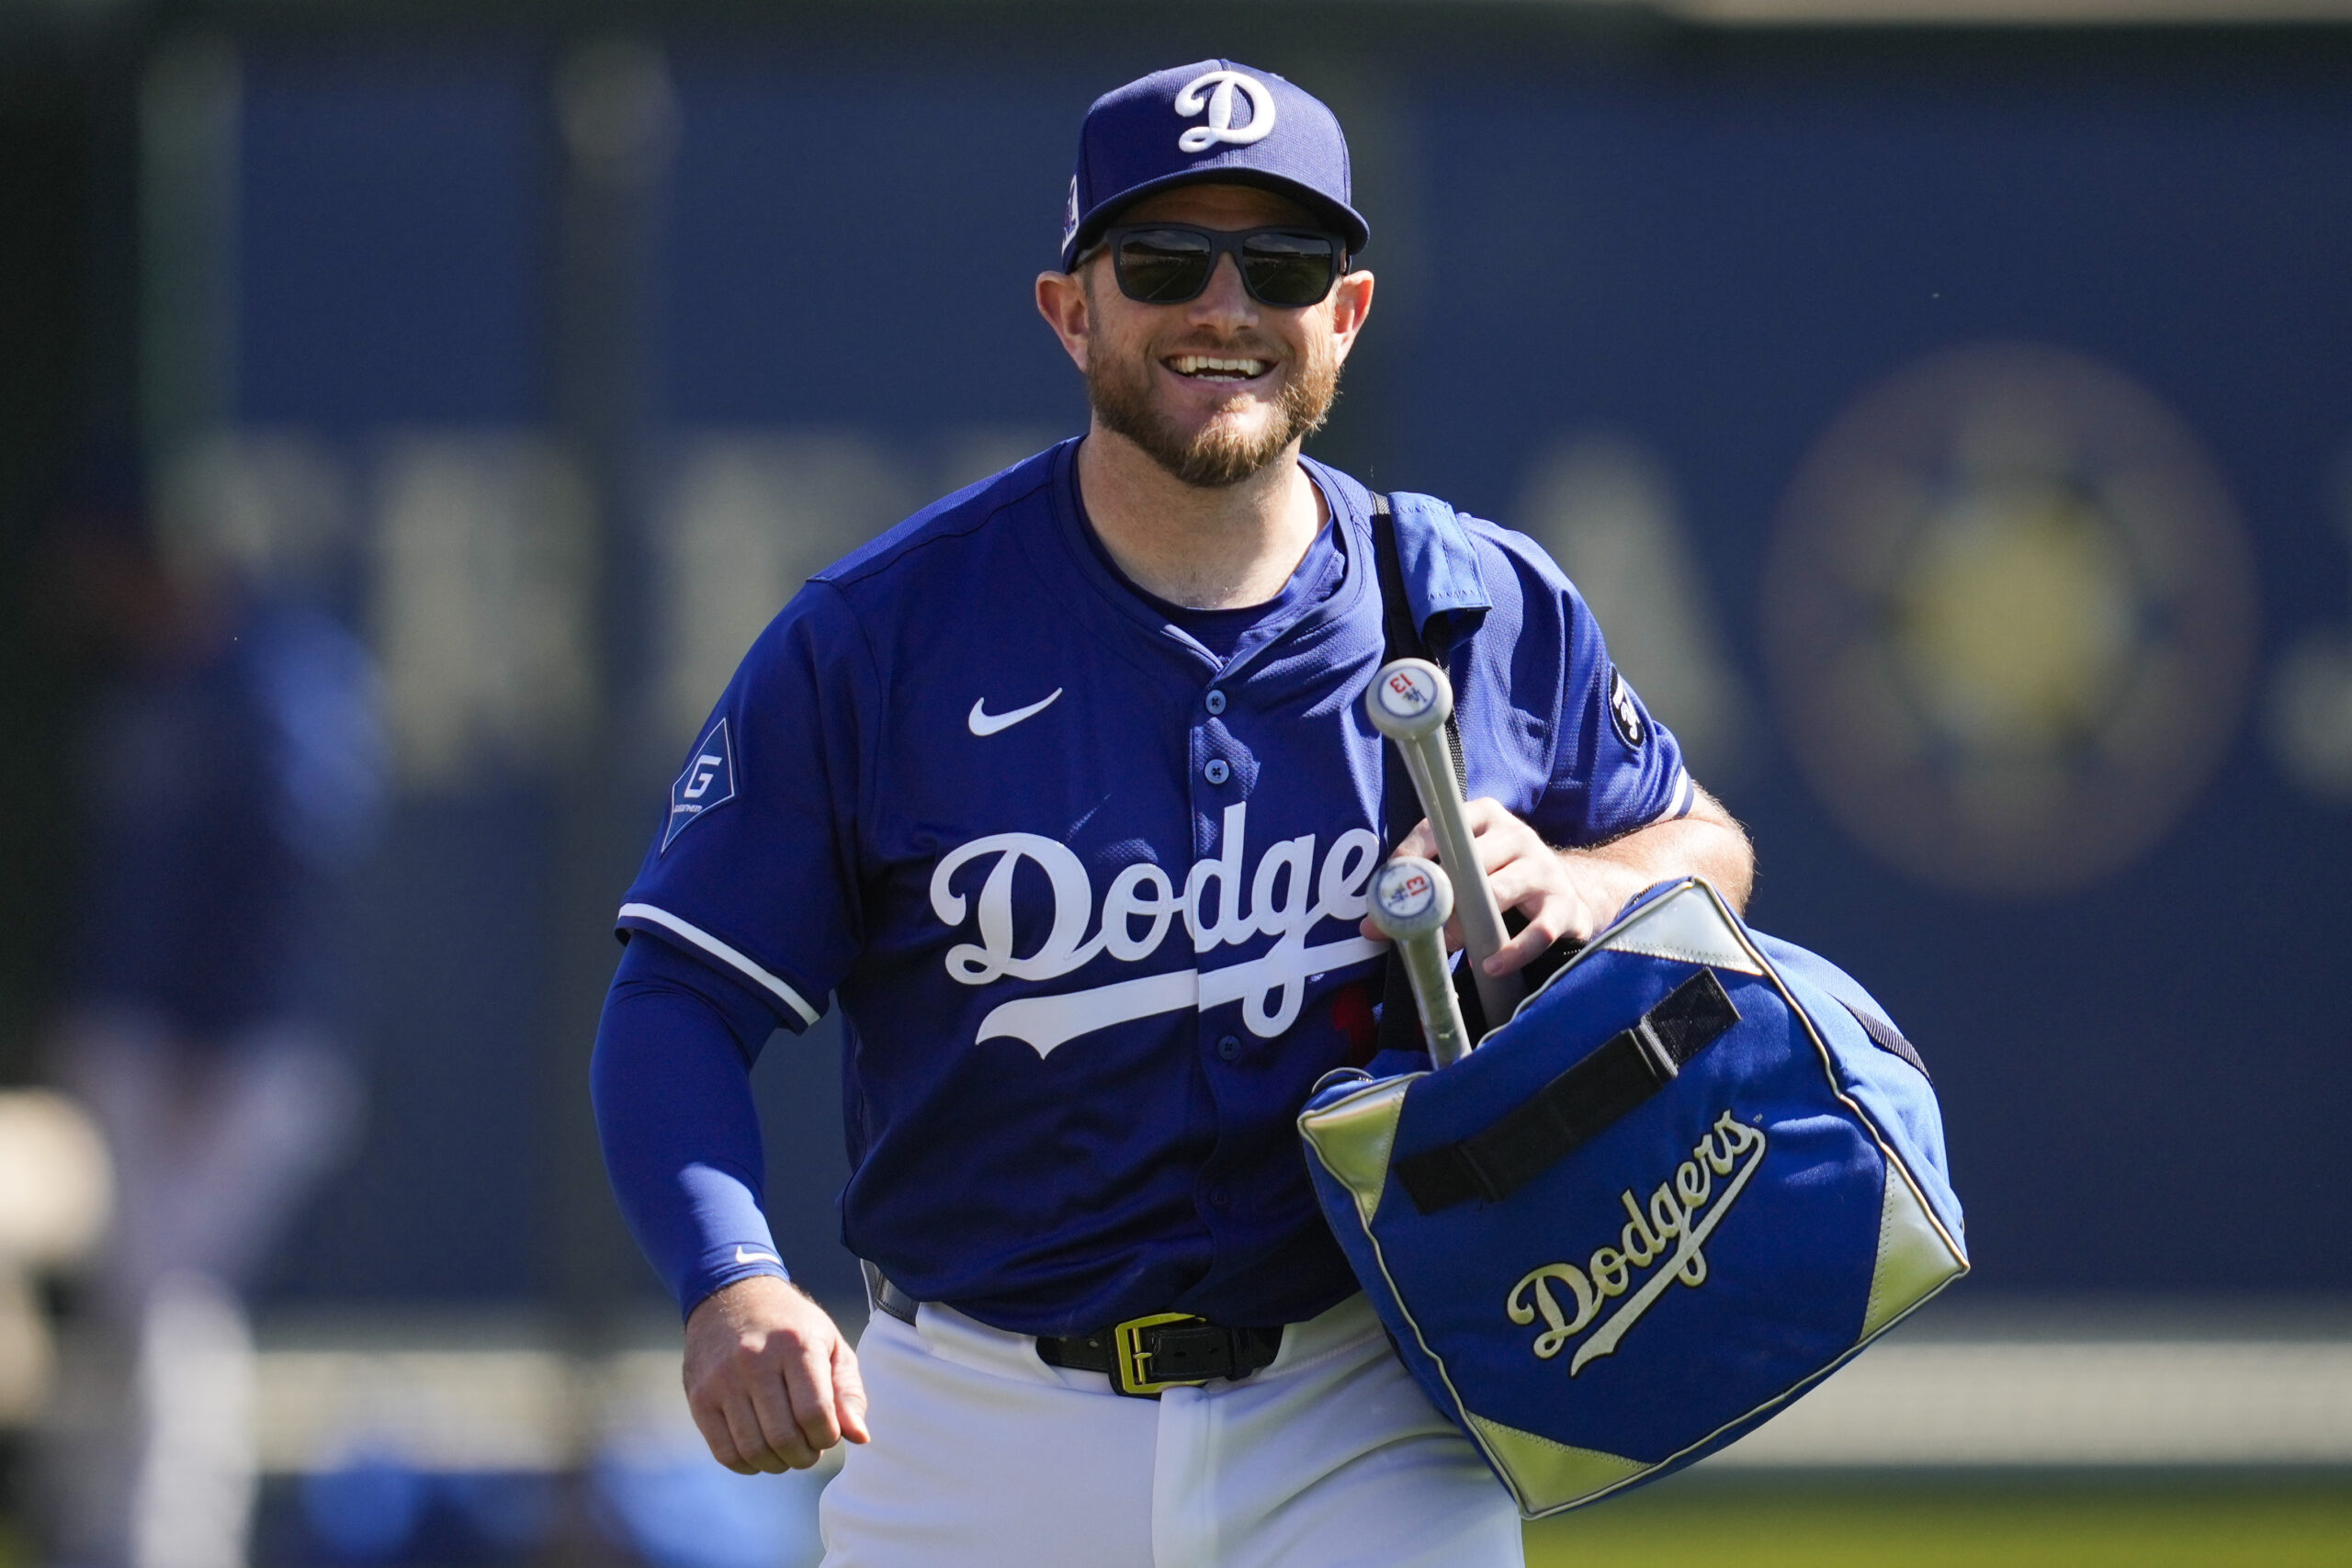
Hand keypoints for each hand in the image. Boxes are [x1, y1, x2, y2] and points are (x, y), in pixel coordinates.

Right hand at [682, 1274, 869, 1473]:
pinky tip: (760, 1453)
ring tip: (787, 1452)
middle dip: (805, 1456)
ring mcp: (722, 1380)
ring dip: (777, 1464)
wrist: (731, 1295)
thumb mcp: (830, 1343)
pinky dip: (747, 1465)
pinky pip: (724, 1452)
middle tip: (809, 1449)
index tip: (828, 1434)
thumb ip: (848, 1391)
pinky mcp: (699, 1397)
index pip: (815, 1413)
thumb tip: (859, 1438)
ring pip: (753, 1449)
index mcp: (796, 1344)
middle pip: (784, 1437)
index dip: (827, 1437)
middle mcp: (755, 1360)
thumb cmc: (790, 1326)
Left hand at [1358, 799, 1644, 976]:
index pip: (1442, 825)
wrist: (1570, 895)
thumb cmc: (1500, 881)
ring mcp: (1543, 869)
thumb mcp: (1467, 870)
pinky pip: (1538, 930)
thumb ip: (1424, 887)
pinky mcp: (1564, 905)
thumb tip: (1371, 926)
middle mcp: (1517, 835)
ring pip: (1501, 892)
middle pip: (1471, 861)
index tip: (1390, 881)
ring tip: (1448, 947)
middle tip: (1413, 924)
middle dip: (1438, 895)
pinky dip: (1513, 950)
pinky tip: (1489, 965)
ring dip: (1468, 923)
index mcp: (1485, 817)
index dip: (1412, 852)